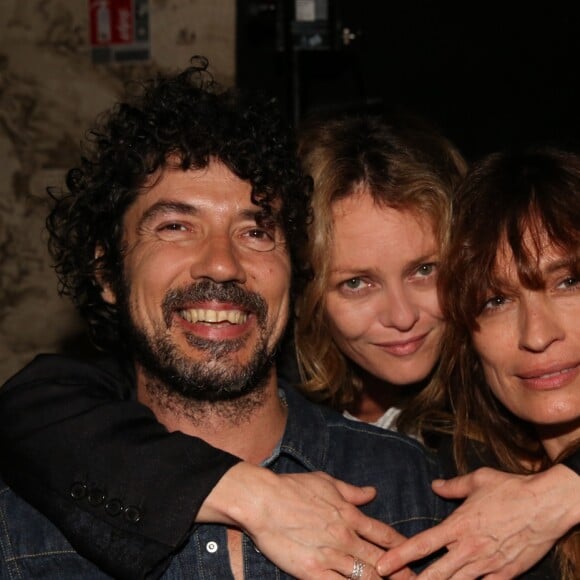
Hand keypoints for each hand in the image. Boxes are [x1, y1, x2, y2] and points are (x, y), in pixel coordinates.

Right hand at [199, 463, 414, 577]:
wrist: (262, 500)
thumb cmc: (291, 487)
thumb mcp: (325, 481)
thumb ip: (351, 491)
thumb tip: (372, 493)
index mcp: (349, 515)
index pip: (385, 535)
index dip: (403, 547)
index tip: (416, 555)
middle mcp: (345, 537)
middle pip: (382, 561)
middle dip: (402, 574)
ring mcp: (330, 557)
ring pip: (366, 578)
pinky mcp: (313, 573)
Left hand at [377, 465, 579, 578]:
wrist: (546, 505)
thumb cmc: (511, 489)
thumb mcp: (478, 480)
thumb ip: (453, 485)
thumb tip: (435, 485)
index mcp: (458, 525)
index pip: (422, 544)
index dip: (400, 555)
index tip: (383, 564)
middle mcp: (469, 548)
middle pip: (435, 573)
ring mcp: (488, 565)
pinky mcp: (506, 575)